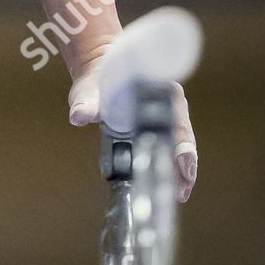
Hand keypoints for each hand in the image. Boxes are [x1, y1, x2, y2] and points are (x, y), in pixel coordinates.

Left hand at [67, 55, 197, 203]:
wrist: (99, 71)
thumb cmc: (96, 79)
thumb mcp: (88, 90)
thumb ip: (85, 102)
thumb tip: (78, 115)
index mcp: (156, 88)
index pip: (176, 119)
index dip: (181, 144)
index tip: (182, 165)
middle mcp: (169, 101)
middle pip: (183, 136)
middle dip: (185, 165)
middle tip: (181, 191)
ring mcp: (169, 113)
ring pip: (182, 143)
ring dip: (183, 170)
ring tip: (179, 193)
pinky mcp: (163, 125)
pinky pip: (173, 146)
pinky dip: (174, 165)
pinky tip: (172, 184)